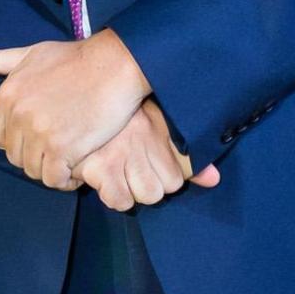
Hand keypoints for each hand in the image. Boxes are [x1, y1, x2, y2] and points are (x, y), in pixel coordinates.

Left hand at [0, 31, 151, 187]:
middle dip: (33, 155)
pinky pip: (54, 178)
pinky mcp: (64, 148)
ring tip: (66, 160)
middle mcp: (18, 116)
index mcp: (6, 96)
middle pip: (14, 156)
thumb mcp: (28, 54)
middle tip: (55, 149)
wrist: (112, 65)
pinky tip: (76, 168)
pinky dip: (64, 179)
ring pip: (33, 170)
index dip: (15, 140)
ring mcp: (40, 133)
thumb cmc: (73, 59)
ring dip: (49, 169)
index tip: (35, 137)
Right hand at [76, 99, 220, 210]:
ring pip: (145, 196)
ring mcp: (119, 155)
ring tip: (118, 173)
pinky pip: (119, 200)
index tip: (147, 165)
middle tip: (130, 168)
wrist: (81, 93)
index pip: (177, 177)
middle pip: (162, 189)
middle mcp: (141, 140)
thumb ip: (187, 155)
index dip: (162, 177)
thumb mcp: (155, 124)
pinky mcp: (97, 167)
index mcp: (156, 127)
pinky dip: (113, 195)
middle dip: (146, 185)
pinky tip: (105, 179)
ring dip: (131, 190)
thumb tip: (213, 180)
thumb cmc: (116, 116)